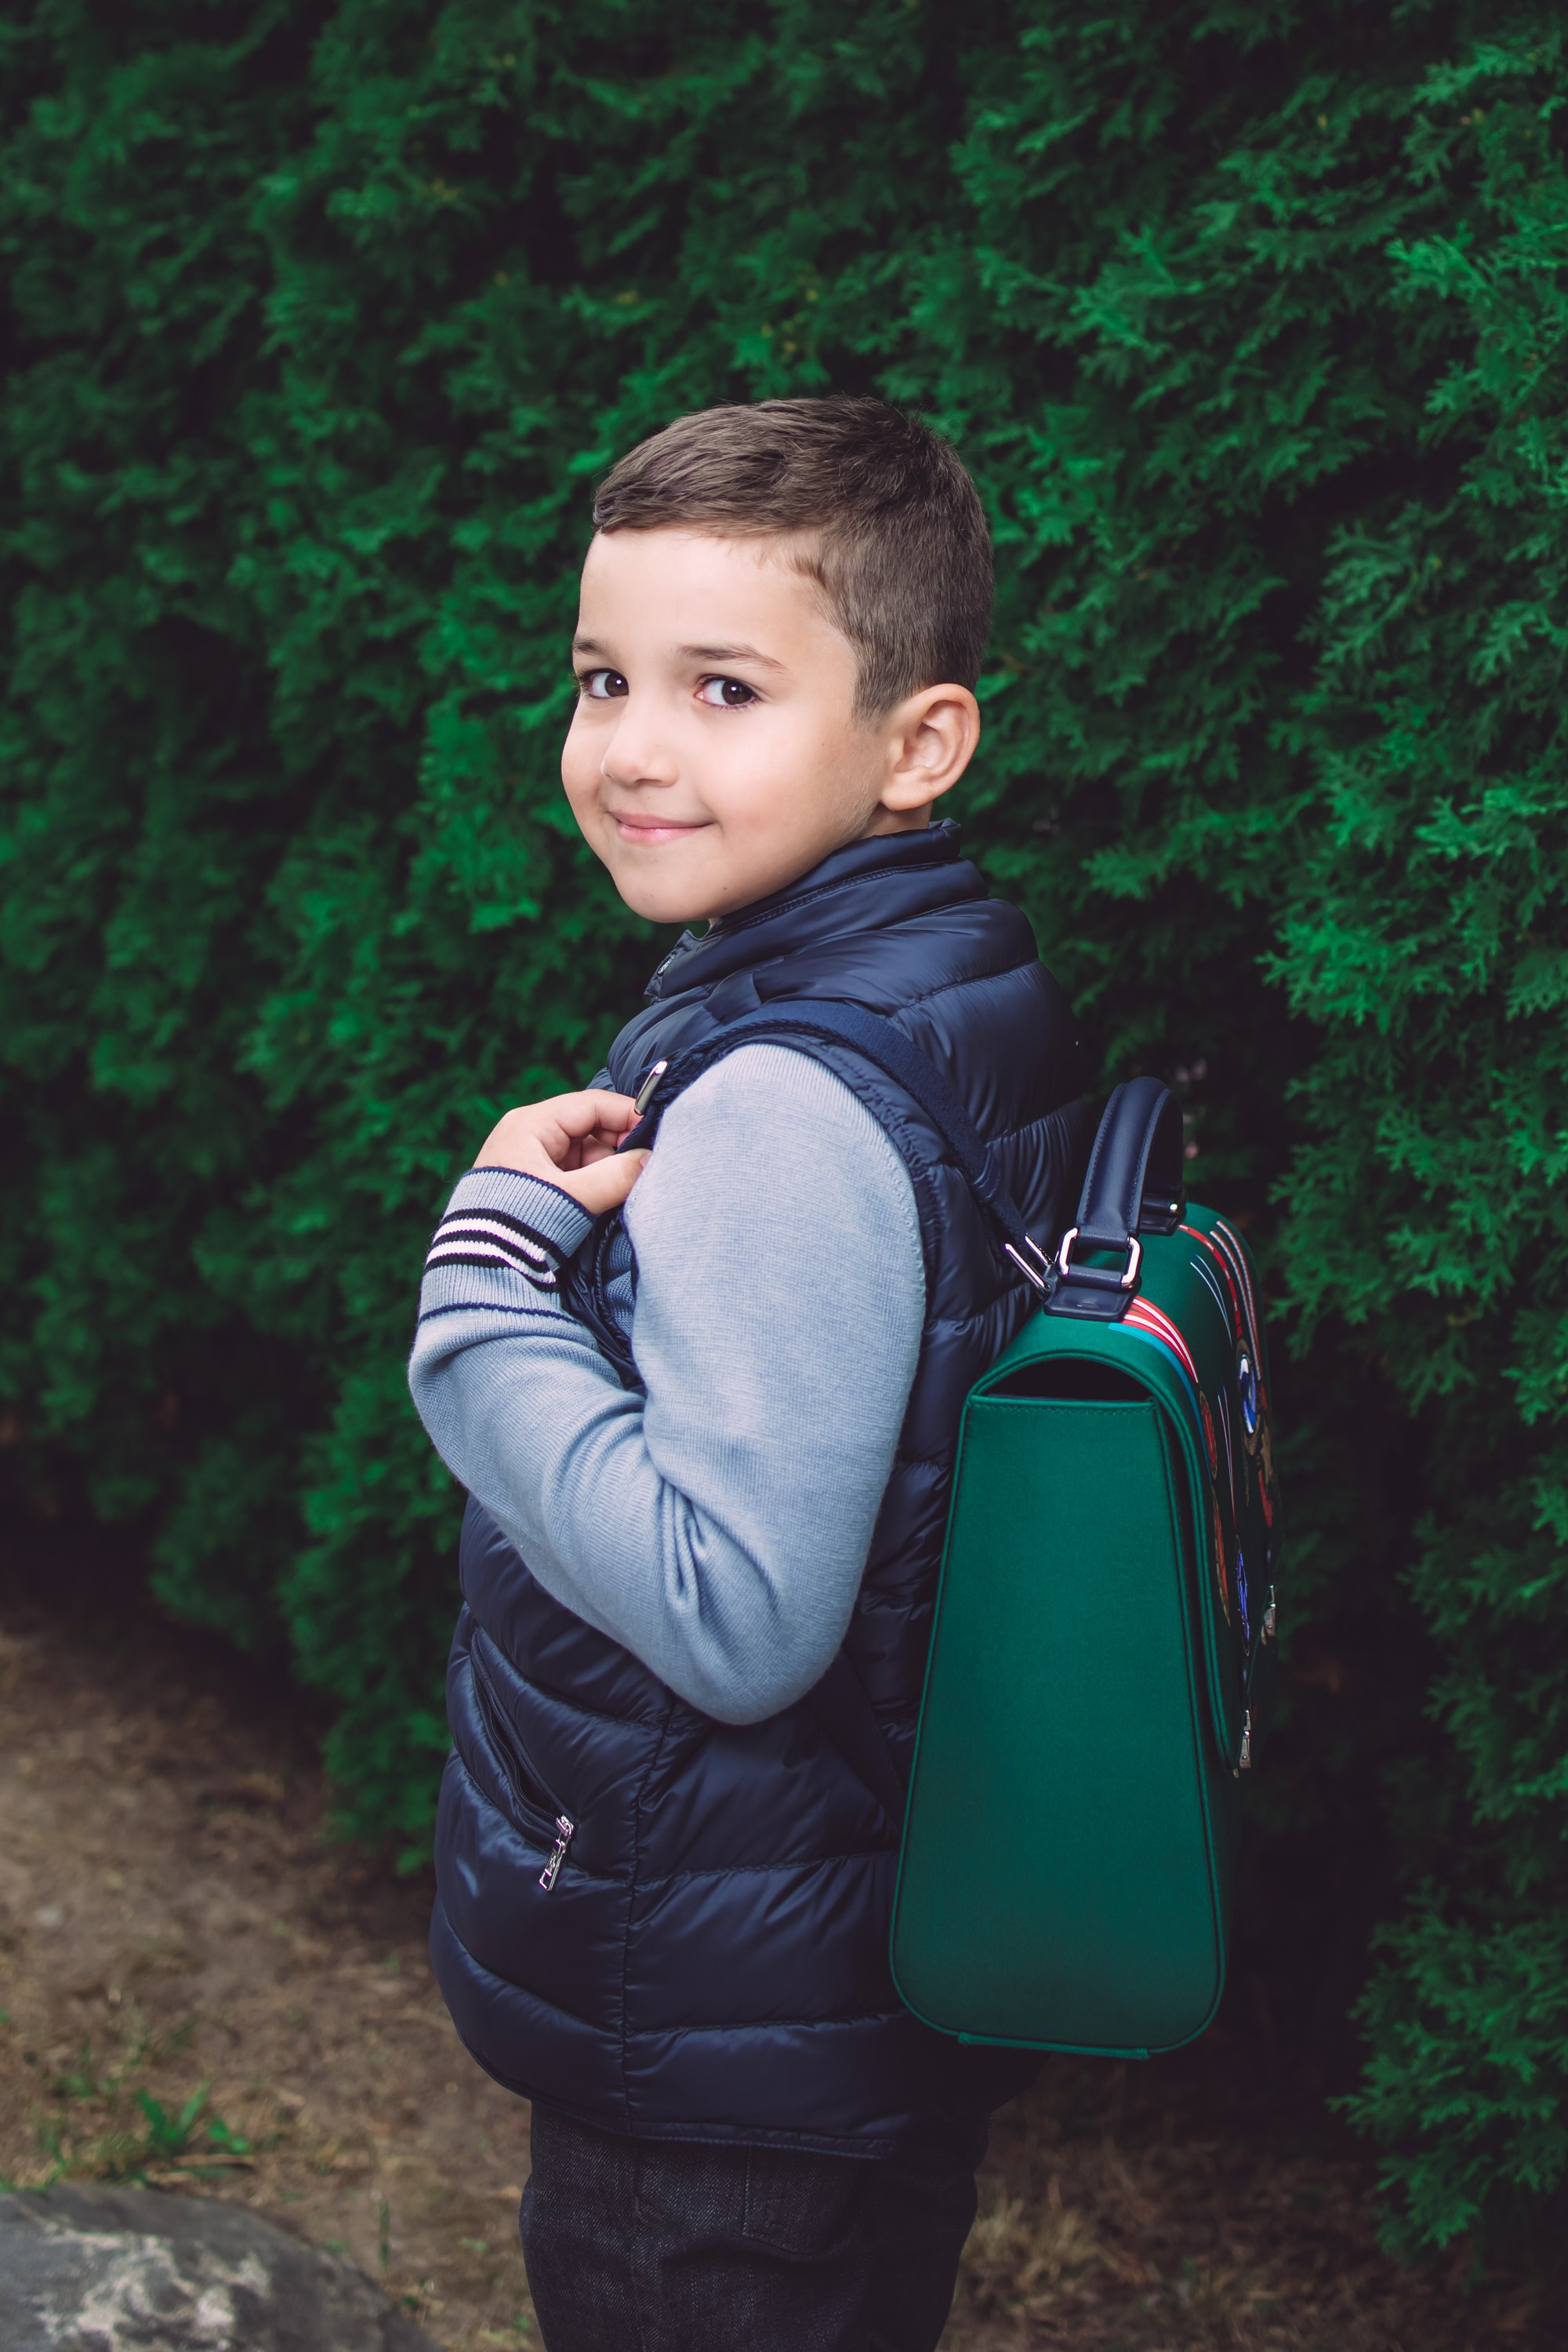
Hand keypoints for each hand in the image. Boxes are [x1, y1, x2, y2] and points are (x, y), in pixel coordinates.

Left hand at [474, 1089, 649, 1214]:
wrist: (479, 1267)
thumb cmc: (518, 1224)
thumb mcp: (571, 1198)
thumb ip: (616, 1178)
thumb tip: (650, 1161)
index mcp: (531, 1125)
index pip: (591, 1104)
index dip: (627, 1116)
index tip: (657, 1136)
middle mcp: (530, 1136)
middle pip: (591, 1129)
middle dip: (618, 1149)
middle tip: (642, 1171)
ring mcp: (532, 1161)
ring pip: (587, 1154)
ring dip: (608, 1171)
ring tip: (620, 1193)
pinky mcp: (537, 1184)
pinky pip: (576, 1174)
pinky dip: (595, 1185)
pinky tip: (604, 1202)